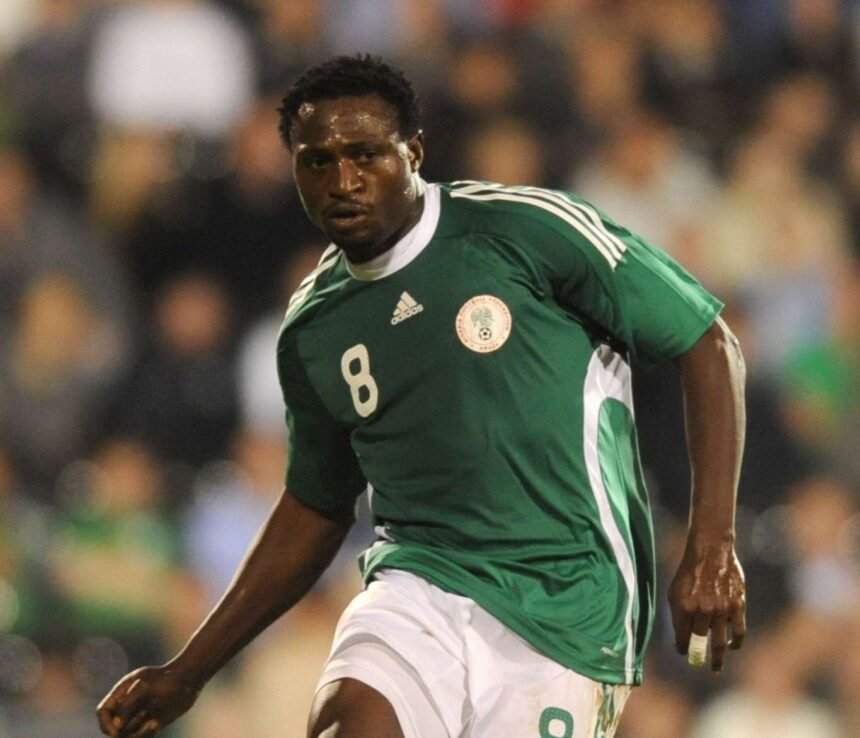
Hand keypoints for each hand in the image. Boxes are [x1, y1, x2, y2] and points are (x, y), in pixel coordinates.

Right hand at [96, 664, 201, 737]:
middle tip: (143, 718)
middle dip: (125, 729)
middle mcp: (128, 705)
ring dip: (137, 734)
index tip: (116, 731)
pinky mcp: (151, 722)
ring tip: (153, 722)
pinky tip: (156, 723)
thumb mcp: (145, 686)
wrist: (190, 679)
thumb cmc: (168, 678)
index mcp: (122, 692)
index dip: (105, 723)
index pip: (103, 712)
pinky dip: (146, 734)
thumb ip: (127, 704)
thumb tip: (115, 727)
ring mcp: (139, 714)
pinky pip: (141, 736)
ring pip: (127, 734)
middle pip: (113, 727)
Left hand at [668, 534, 745, 671]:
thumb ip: (678, 614)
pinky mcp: (738, 606)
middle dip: (700, 658)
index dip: (682, 649)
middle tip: (702, 666)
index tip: (684, 653)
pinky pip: (739, 633)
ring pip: (720, 643)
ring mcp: (721, 609)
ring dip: (718, 658)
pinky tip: (732, 646)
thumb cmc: (690, 572)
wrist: (711, 551)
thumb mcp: (675, 591)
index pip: (682, 638)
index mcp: (683, 607)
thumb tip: (682, 637)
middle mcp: (702, 610)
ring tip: (716, 667)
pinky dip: (735, 643)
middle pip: (701, 644)